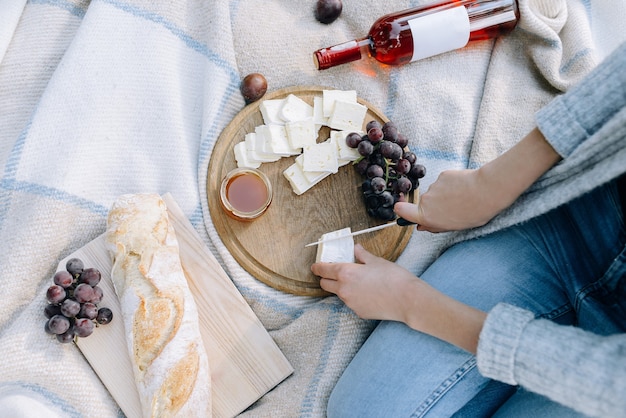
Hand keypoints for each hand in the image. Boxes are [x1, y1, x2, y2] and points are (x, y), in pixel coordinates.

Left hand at [312, 244, 419, 322]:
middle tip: (333, 272)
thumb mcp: (377, 261)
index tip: (315, 266)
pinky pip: (351, 303)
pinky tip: (368, 293)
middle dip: (325, 278)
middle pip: (325, 284)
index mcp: (346, 273)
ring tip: (358, 282)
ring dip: (342, 287)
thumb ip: (362, 255)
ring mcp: (350, 303)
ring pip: (338, 294)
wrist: (407, 300)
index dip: (317, 267)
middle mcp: (344, 289)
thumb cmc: (393, 277)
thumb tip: (356, 249)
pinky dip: (355, 297)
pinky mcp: (358, 312)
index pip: (323, 270)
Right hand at [396, 128, 560, 232]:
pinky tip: (464, 188)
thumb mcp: (454, 226)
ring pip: (436, 192)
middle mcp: (426, 201)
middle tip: (453, 209)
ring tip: (462, 198)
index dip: (401, 211)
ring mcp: (433, 187)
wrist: (487, 190)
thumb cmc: (474, 212)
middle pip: (424, 203)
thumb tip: (421, 226)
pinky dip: (451, 185)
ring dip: (445, 195)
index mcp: (427, 217)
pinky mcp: (442, 175)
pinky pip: (443, 182)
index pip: (402, 211)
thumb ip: (435, 226)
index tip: (401, 210)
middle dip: (434, 205)